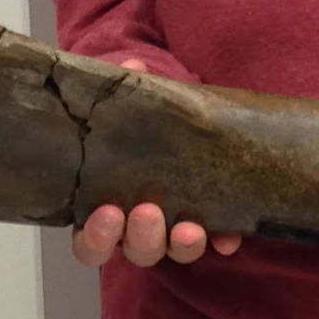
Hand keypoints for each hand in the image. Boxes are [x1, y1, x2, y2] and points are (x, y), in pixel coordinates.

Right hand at [69, 59, 242, 266]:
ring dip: (180, 245)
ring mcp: (171, 230)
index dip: (96, 238)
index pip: (90, 242)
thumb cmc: (138, 120)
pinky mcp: (206, 224)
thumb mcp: (129, 103)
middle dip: (141, 237)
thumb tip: (134, 66)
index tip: (108, 213)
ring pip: (171, 251)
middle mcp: (136, 228)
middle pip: (134, 251)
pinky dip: (220, 240)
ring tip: (189, 228)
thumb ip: (125, 88)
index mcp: (104, 208)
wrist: (175, 117)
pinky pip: (213, 241)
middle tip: (148, 212)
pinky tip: (228, 238)